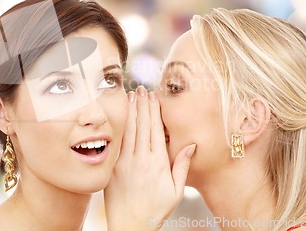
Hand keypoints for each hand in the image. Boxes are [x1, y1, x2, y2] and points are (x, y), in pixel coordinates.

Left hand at [104, 86, 195, 230]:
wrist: (129, 225)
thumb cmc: (155, 210)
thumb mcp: (175, 191)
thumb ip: (182, 166)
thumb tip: (191, 145)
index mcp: (158, 163)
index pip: (155, 129)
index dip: (153, 110)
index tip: (153, 96)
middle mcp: (141, 159)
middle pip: (142, 125)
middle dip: (141, 105)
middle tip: (141, 88)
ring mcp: (125, 162)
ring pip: (128, 130)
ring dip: (130, 111)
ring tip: (130, 95)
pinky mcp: (114, 167)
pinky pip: (118, 142)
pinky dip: (120, 126)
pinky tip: (120, 116)